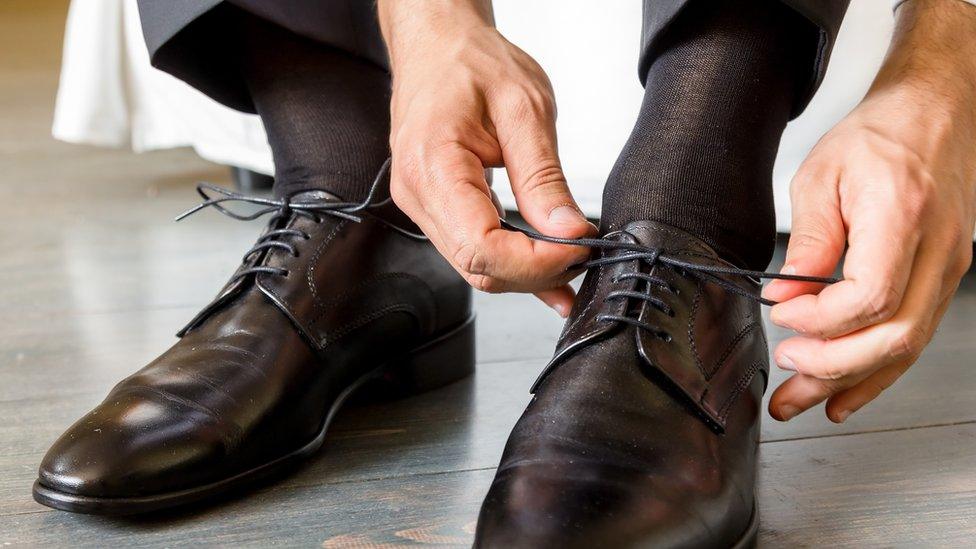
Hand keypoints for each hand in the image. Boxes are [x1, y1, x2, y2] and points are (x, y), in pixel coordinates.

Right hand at [378, 0, 595, 315]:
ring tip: (571, 255)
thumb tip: (568, 232)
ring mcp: (420, 204)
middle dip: (536, 271)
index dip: (534, 262)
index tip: (579, 249)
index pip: (482, 246)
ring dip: (526, 271)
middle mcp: (417, 192)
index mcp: (433, 164)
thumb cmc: (471, 62)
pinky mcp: (433, 208)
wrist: (436, 45)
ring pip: (475, 266)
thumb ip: (544, 177)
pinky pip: (472, 250)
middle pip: (478, 266)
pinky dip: (512, 262)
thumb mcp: (524, 109)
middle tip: (583, 252)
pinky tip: (545, 266)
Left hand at [762, 0, 975, 422]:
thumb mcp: (821, 178)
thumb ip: (806, 243)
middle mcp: (937, 250)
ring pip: (904, 347)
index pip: (869, 297)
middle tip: (786, 370)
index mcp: (902, 217)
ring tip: (799, 400)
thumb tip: (786, 298)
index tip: (782, 316)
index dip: (821, 320)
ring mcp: (947, 268)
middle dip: (833, 366)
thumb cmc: (879, 136)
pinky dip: (876, 373)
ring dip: (848, 381)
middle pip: (893, 336)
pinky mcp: (942, 278)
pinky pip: (912, 337)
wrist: (933, 115)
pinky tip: (842, 395)